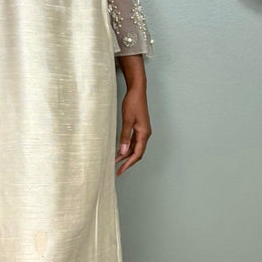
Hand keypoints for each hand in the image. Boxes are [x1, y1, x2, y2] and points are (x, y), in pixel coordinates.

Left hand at [115, 57, 150, 175]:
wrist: (137, 91)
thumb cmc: (133, 103)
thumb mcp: (127, 121)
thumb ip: (125, 137)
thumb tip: (123, 152)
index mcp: (144, 133)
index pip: (137, 154)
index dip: (129, 164)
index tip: (121, 171)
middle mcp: (145, 134)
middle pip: (137, 153)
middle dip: (127, 162)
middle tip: (118, 170)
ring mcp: (142, 131)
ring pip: (135, 147)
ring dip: (126, 155)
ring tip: (115, 161)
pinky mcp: (139, 127)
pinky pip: (133, 141)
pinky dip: (127, 147)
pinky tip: (119, 150)